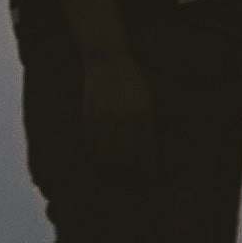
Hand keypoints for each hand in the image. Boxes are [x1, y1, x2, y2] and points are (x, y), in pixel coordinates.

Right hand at [81, 47, 155, 178]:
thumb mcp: (147, 98)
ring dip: (113, 169)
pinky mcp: (89, 117)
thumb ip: (149, 123)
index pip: (147, 151)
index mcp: (143, 114)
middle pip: (128, 157)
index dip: (149, 169)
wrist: (107, 59)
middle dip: (132, 174)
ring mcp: (105, 118)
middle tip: (134, 183)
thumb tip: (151, 151)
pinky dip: (96, 156)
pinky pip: (92, 144)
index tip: (152, 180)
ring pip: (108, 154)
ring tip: (116, 178)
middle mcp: (124, 118)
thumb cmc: (132, 79)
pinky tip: (99, 162)